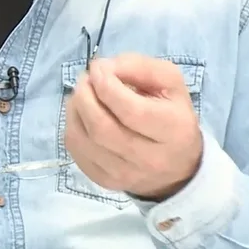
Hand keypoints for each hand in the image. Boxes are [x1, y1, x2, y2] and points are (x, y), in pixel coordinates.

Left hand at [65, 54, 202, 200]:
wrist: (177, 168)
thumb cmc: (171, 115)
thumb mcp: (169, 83)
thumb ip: (140, 67)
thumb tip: (104, 67)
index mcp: (173, 130)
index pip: (130, 110)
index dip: (106, 84)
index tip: (98, 68)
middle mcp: (149, 159)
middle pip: (102, 126)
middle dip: (85, 95)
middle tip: (85, 79)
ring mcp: (125, 175)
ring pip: (84, 139)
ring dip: (75, 109)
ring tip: (82, 94)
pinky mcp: (105, 182)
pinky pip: (76, 151)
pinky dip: (72, 126)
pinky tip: (81, 115)